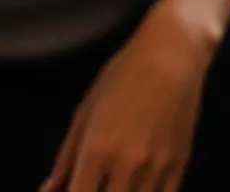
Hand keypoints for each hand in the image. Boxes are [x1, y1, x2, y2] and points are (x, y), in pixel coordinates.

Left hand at [41, 5, 212, 191]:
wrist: (175, 52)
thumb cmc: (124, 73)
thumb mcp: (85, 110)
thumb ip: (65, 157)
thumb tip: (49, 190)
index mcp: (97, 150)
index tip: (74, 189)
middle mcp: (127, 164)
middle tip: (95, 184)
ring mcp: (157, 166)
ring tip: (117, 184)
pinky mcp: (180, 162)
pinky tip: (140, 187)